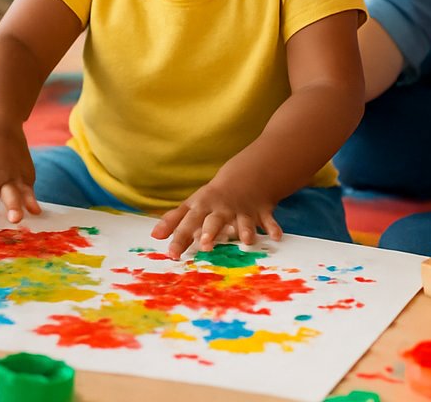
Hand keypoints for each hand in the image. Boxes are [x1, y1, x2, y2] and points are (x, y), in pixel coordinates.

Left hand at [151, 171, 280, 259]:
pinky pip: (268, 220)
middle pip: (214, 220)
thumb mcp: (193, 204)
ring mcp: (243, 209)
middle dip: (211, 231)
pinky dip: (272, 227)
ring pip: (243, 221)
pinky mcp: (261, 211)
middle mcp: (222, 208)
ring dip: (244, 230)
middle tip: (206, 245)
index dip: (180, 237)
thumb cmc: (214, 195)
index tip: (172, 254)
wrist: (246, 175)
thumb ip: (174, 220)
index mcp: (203, 206)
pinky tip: (275, 236)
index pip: (188, 222)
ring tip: (245, 241)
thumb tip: (154, 236)